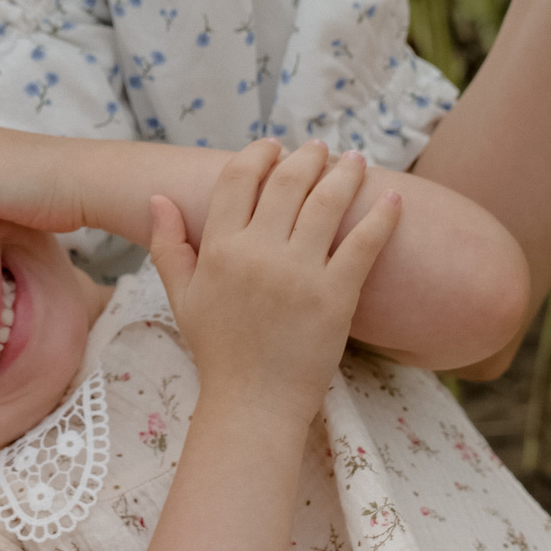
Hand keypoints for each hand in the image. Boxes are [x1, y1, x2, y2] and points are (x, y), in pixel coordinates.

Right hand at [146, 141, 401, 413]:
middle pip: (288, 182)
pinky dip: (382, 216)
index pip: (239, 179)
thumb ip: (168, 246)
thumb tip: (157, 198)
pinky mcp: (336, 296)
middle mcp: (257, 253)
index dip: (259, 155)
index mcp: (219, 249)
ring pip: (327, 203)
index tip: (275, 146)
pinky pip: (364, 244)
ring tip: (355, 159)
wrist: (254, 404)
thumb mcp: (182, 297)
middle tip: (321, 146)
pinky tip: (393, 197)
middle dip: (307, 156)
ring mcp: (299, 273)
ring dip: (345, 173)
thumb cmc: (218, 352)